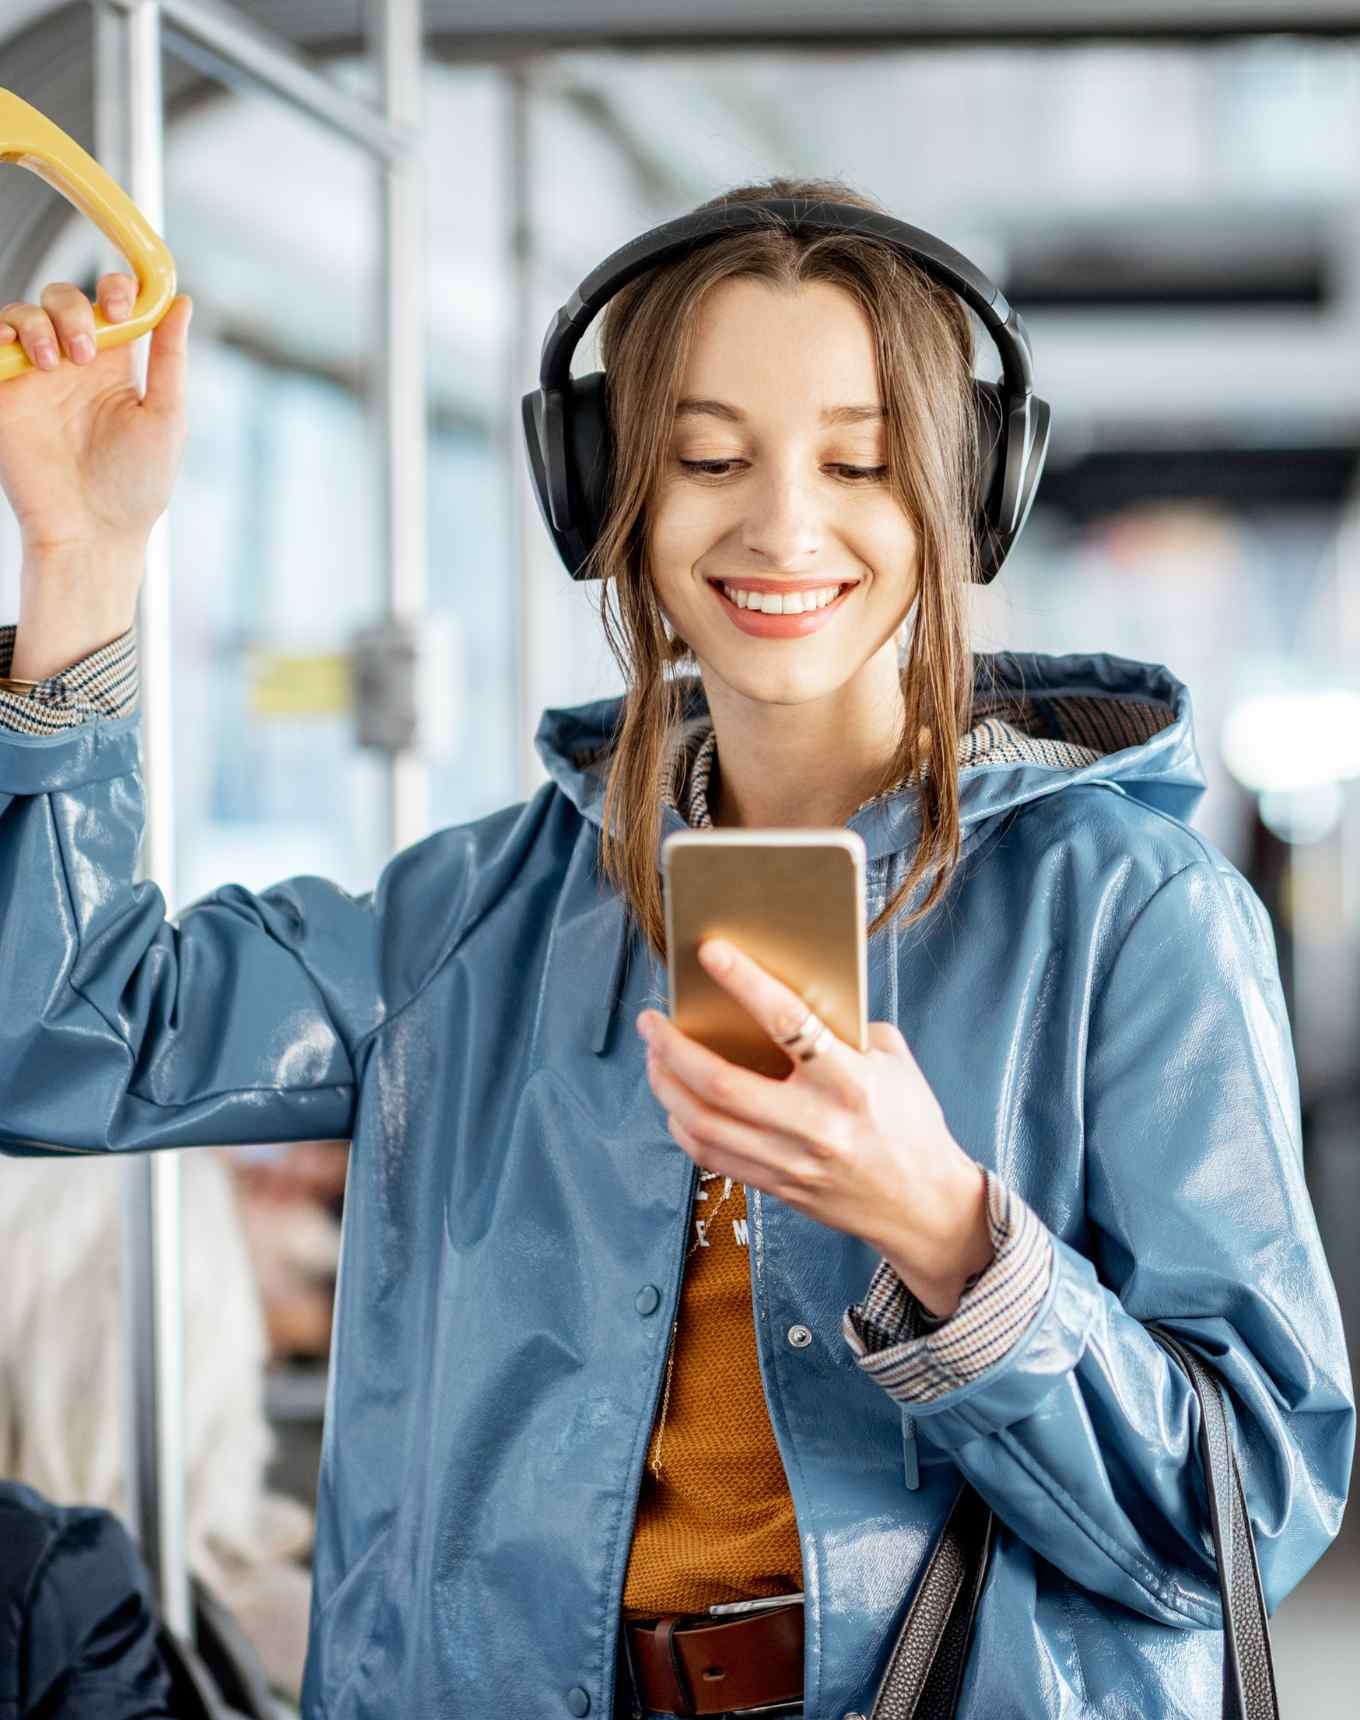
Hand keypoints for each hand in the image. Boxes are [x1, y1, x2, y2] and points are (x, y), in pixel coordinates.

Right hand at [0, 274, 192, 559]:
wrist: (91, 531)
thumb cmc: (135, 486)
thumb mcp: (166, 416)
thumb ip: (170, 358)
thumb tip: (182, 302)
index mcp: (117, 367)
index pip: (111, 303)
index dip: (116, 289)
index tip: (122, 305)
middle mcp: (76, 366)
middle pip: (63, 298)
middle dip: (74, 308)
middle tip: (85, 351)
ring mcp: (37, 378)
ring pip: (25, 313)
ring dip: (39, 323)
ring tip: (55, 364)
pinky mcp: (5, 393)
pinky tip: (16, 349)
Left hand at [637, 936, 993, 1313]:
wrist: (924, 1206)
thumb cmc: (909, 1123)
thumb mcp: (892, 1062)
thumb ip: (844, 1028)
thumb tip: (789, 996)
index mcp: (849, 1080)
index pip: (787, 1022)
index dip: (744, 982)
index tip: (710, 952)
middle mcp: (815, 1123)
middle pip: (721, 1083)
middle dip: (673, 1047)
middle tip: (651, 1019)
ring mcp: (791, 1161)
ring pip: (703, 1123)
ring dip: (666, 1084)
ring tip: (654, 1055)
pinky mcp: (776, 1186)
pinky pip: (710, 1156)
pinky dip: (682, 1124)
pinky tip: (675, 1100)